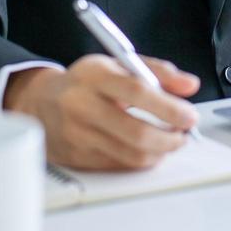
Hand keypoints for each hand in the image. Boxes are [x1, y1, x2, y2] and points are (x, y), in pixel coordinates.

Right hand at [5, 55, 201, 170]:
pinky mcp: (77, 157)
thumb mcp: (118, 65)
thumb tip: (190, 85)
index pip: (137, 92)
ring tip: (169, 142)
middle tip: (183, 135)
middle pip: (136, 132)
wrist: (40, 102)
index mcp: (95, 75)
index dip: (168, 108)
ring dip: (160, 152)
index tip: (189, 116)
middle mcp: (82, 105)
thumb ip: (157, 72)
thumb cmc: (87, 82)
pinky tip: (147, 149)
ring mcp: (78, 135)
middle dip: (170, 138)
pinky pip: (120, 165)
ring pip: (131, 155)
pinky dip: (141, 160)